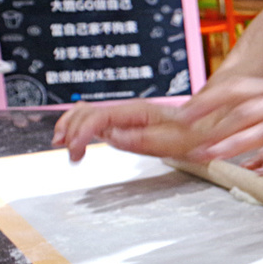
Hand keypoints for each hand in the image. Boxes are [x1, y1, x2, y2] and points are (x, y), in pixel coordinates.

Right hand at [52, 101, 196, 161]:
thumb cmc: (190, 135)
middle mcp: (126, 111)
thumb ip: (141, 139)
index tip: (75, 150)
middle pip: (86, 112)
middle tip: (70, 152)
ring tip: (62, 144)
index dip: (82, 132)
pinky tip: (70, 138)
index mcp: (137, 112)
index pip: (99, 116)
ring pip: (85, 114)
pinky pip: (93, 120)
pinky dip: (78, 128)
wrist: (200, 128)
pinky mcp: (122, 124)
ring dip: (70, 127)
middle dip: (71, 130)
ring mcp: (122, 117)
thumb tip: (113, 136)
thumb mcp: (172, 140)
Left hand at [180, 78, 262, 165]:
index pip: (236, 89)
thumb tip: (232, 136)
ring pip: (262, 128)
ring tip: (215, 158)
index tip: (185, 115)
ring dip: (235, 144)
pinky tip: (258, 163)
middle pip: (244, 112)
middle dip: (217, 132)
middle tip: (196, 147)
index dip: (209, 101)